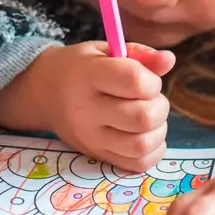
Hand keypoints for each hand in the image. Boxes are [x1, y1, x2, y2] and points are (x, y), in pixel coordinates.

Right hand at [45, 42, 174, 171]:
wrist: (44, 94)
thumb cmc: (81, 68)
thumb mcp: (105, 51)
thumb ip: (140, 54)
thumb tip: (169, 60)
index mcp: (89, 76)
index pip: (134, 81)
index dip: (152, 80)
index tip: (147, 79)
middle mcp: (88, 110)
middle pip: (142, 117)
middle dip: (159, 106)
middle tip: (150, 98)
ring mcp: (92, 138)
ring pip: (142, 144)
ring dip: (158, 130)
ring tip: (149, 117)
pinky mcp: (98, 155)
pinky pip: (137, 164)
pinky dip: (153, 150)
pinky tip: (147, 134)